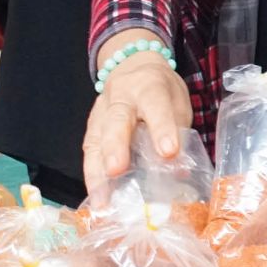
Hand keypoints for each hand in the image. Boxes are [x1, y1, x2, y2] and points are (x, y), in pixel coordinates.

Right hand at [81, 34, 191, 205]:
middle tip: (117, 170)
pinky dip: (91, 176)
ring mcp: (100, 113)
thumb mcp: (177, 103)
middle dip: (115, 146)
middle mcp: (120, 98)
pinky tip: (96, 198)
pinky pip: (89, 152)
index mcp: (149, 87)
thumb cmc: (160, 91)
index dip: (161, 128)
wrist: (132, 66)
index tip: (168, 152)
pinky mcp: (91, 128)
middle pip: (115, 121)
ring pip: (96, 139)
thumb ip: (178, 132)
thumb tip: (178, 171)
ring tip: (102, 200)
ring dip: (97, 171)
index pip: (155, 105)